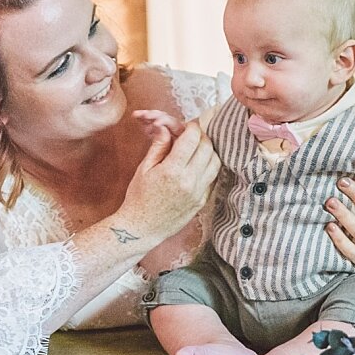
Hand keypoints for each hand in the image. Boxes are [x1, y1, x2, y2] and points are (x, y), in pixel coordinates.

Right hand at [116, 117, 220, 241]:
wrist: (142, 228)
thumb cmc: (139, 197)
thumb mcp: (144, 169)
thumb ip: (158, 146)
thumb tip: (166, 127)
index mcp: (172, 170)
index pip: (192, 139)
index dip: (192, 127)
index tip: (187, 125)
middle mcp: (189, 181)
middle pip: (207, 148)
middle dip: (201, 136)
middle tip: (192, 135)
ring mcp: (199, 192)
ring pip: (216, 162)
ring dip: (209, 151)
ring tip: (197, 149)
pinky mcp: (203, 201)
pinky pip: (214, 177)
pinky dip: (210, 167)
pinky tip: (198, 165)